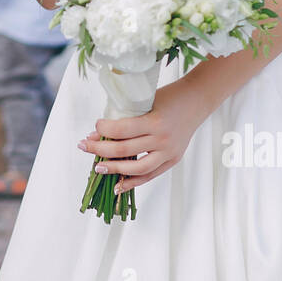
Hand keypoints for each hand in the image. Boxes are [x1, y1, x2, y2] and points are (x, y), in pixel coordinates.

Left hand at [76, 79, 205, 193]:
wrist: (197, 101)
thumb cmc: (170, 96)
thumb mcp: (146, 100)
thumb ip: (125, 116)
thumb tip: (98, 132)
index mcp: (155, 121)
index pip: (122, 130)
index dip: (104, 129)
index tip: (95, 126)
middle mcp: (163, 139)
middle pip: (124, 150)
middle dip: (100, 149)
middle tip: (84, 146)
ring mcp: (169, 152)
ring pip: (137, 168)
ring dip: (114, 169)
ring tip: (97, 167)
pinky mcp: (172, 160)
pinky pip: (150, 175)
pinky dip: (133, 182)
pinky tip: (117, 184)